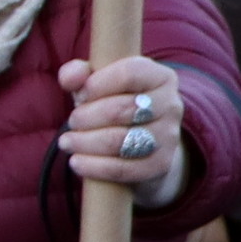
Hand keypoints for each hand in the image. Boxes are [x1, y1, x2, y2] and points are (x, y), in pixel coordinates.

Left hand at [56, 55, 187, 209]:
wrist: (142, 141)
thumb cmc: (113, 102)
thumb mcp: (98, 81)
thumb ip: (78, 73)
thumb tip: (69, 80)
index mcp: (161, 77)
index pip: (129, 74)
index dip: (97, 85)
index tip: (79, 94)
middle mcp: (172, 105)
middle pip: (123, 109)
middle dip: (87, 117)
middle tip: (72, 122)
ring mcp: (169, 136)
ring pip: (122, 141)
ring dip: (86, 142)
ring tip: (68, 142)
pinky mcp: (161, 164)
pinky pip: (125, 168)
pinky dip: (95, 167)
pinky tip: (77, 162)